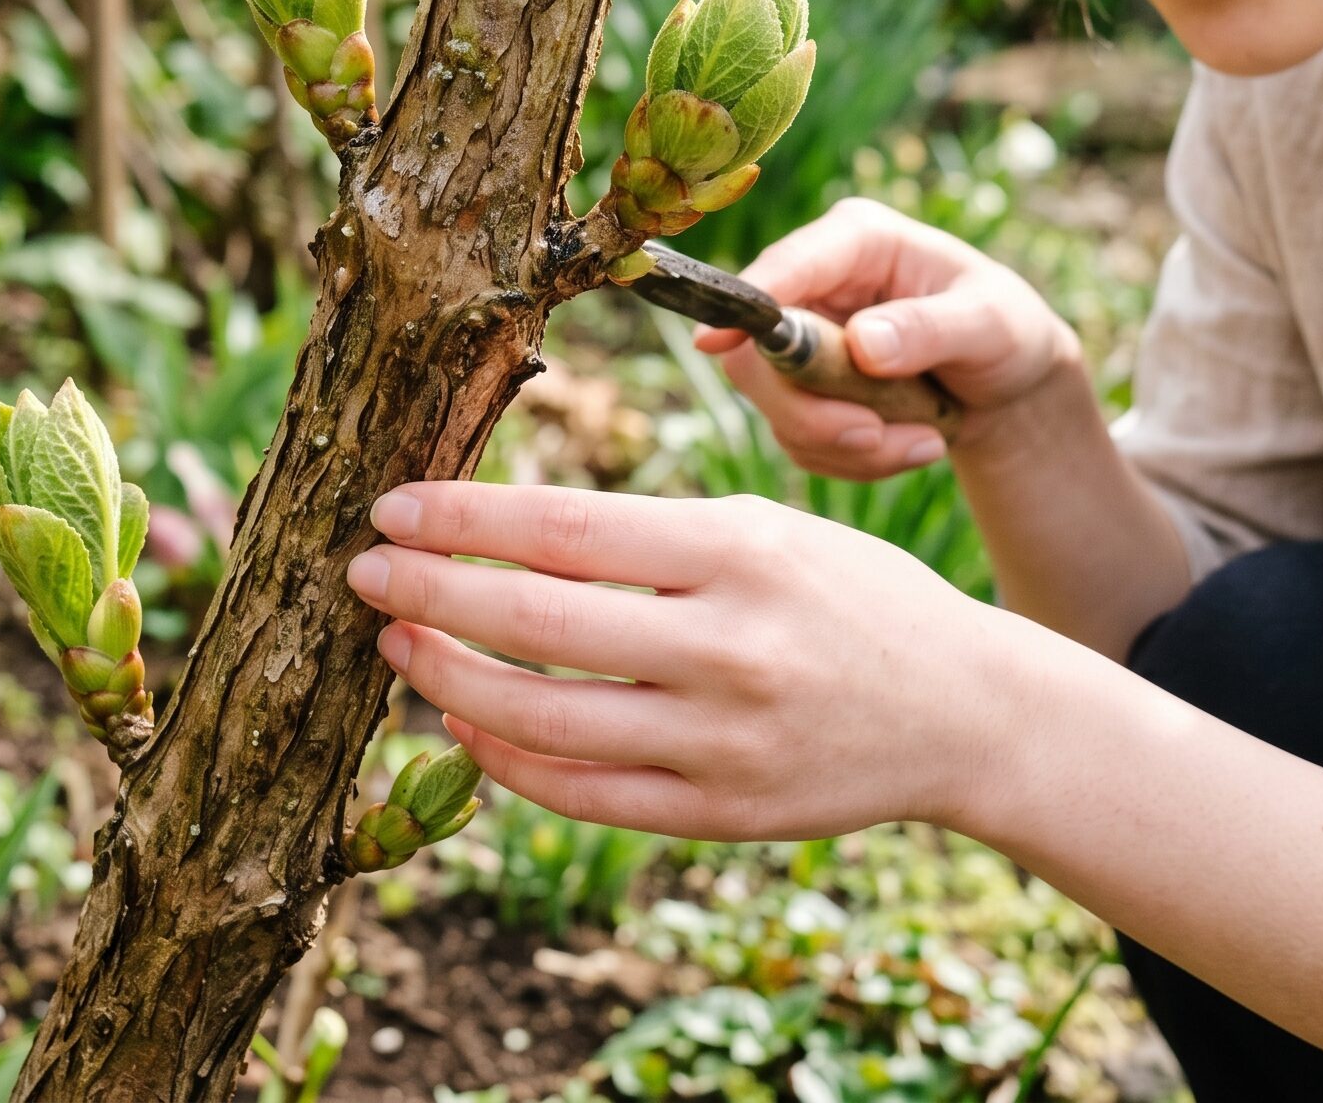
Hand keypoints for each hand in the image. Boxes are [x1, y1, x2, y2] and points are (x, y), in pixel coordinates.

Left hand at [347, 481, 992, 840]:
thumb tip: (502, 533)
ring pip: (542, 721)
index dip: (463, 518)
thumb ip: (646, 536)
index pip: (566, 528)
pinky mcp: (717, 815)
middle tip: (362, 573)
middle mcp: (728, 648)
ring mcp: (721, 743)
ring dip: (446, 683)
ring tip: (397, 648)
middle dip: (428, 595)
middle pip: (537, 624)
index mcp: (739, 552)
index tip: (392, 505)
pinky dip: (506, 762)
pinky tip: (466, 725)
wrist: (960, 710)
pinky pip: (580, 795)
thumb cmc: (847, 593)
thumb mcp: (765, 527)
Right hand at [694, 196, 1080, 477]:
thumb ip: (930, 329)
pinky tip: (912, 445)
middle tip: (874, 437)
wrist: (1011, 383)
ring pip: (775, 406)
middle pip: (755, 351)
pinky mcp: (806, 390)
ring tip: (925, 442)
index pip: (785, 267)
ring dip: (848, 444)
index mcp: (856, 240)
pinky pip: (802, 441)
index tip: (714, 344)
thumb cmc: (1007, 331)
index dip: (746, 305)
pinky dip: (857, 459)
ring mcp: (805, 338)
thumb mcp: (990, 323)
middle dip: (811, 410)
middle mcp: (817, 283)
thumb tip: (863, 344)